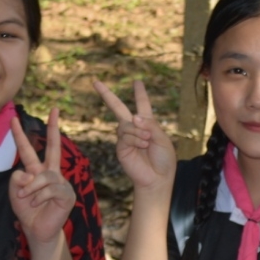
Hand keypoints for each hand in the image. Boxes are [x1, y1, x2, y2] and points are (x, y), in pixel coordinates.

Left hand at [10, 107, 77, 247]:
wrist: (38, 231)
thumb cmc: (28, 211)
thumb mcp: (15, 193)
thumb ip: (17, 180)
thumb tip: (29, 173)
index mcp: (37, 171)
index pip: (28, 150)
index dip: (20, 135)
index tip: (13, 118)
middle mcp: (51, 173)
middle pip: (54, 147)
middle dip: (53, 128)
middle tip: (55, 109)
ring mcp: (61, 182)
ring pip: (43, 176)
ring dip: (31, 188)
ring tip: (27, 199)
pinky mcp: (67, 194)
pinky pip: (50, 188)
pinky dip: (39, 196)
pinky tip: (37, 204)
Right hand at [93, 78, 176, 192]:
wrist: (157, 178)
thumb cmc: (163, 160)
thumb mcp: (162, 139)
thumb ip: (150, 125)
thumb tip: (134, 116)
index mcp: (147, 125)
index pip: (142, 105)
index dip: (140, 93)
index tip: (137, 82)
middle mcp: (134, 129)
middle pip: (118, 108)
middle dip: (107, 95)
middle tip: (95, 82)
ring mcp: (125, 138)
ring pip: (125, 125)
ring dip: (137, 132)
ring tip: (147, 142)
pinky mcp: (121, 148)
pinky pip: (124, 136)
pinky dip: (135, 139)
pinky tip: (142, 145)